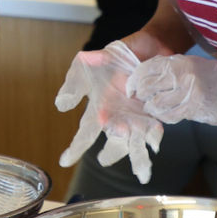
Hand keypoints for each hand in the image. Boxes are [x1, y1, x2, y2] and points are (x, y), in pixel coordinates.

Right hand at [55, 40, 164, 183]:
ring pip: (135, 144)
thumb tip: (61, 104)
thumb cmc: (118, 56)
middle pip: (113, 143)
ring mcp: (137, 118)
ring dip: (137, 158)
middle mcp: (118, 117)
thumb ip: (77, 80)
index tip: (64, 160)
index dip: (76, 147)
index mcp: (100, 108)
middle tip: (104, 160)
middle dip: (110, 154)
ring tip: (141, 172)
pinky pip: (154, 131)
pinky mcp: (155, 114)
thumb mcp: (92, 61)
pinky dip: (154, 138)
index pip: (85, 132)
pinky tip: (154, 144)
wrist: (151, 46)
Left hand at [126, 55, 216, 132]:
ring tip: (153, 108)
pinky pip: (170, 116)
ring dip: (151, 108)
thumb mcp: (192, 66)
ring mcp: (189, 93)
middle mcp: (183, 75)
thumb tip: (147, 80)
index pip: (147, 68)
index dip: (134, 80)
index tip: (130, 88)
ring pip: (157, 104)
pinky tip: (166, 115)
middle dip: (140, 95)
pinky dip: (164, 117)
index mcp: (180, 62)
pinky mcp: (195, 109)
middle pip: (148, 86)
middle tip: (140, 99)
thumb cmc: (216, 77)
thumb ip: (171, 71)